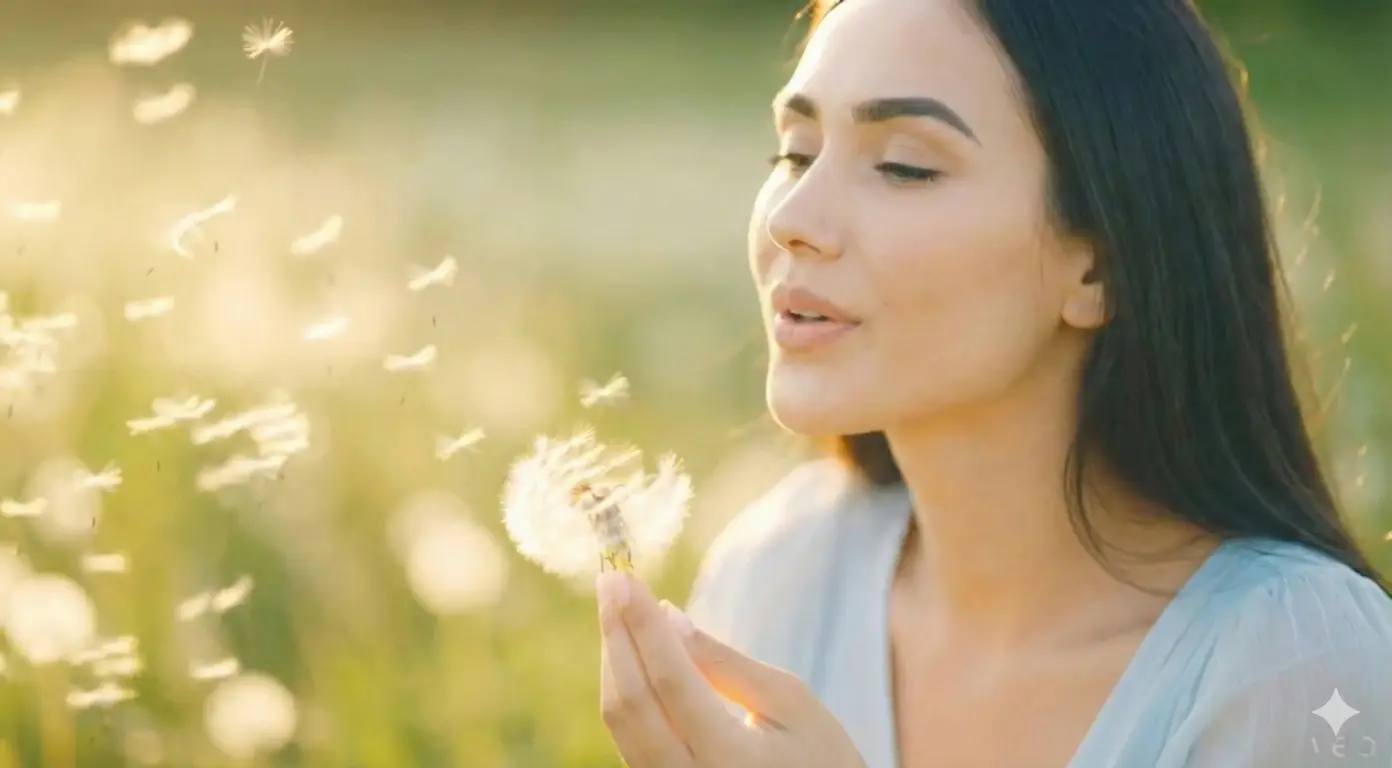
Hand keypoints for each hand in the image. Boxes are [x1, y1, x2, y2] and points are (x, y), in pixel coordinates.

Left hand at [596, 570, 865, 767]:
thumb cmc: (823, 757)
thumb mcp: (791, 701)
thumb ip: (725, 663)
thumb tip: (669, 617)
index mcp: (731, 758)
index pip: (671, 678)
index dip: (643, 623)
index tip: (624, 577)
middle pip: (632, 700)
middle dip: (617, 635)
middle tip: (609, 581)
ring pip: (621, 722)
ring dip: (614, 661)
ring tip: (616, 611)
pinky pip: (628, 738)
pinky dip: (623, 690)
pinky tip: (627, 655)